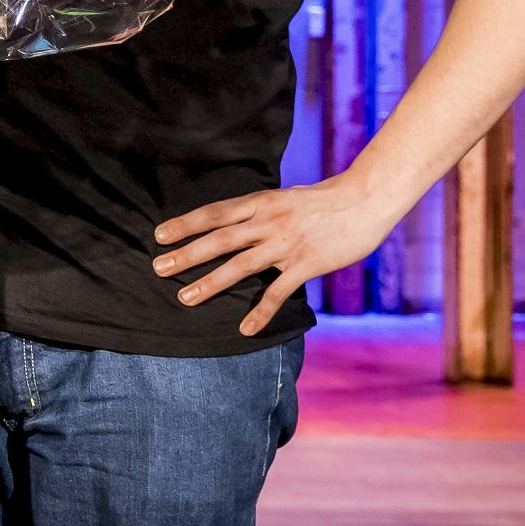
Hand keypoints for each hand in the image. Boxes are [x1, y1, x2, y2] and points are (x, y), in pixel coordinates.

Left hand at [151, 172, 399, 336]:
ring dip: (210, 283)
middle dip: (186, 254)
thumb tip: (239, 219)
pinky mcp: (306, 264)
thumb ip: (263, 209)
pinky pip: (278, 292)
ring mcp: (287, 243)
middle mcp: (269, 221)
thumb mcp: (287, 196)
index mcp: (262, 201)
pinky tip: (245, 329)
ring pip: (240, 265)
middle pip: (219, 239)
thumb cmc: (326, 199)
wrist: (365, 200)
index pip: (215, 213)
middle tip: (158, 268)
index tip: (160, 235)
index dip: (186, 224)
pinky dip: (260, 312)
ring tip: (185, 298)